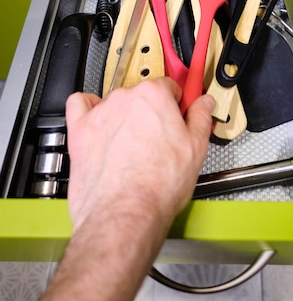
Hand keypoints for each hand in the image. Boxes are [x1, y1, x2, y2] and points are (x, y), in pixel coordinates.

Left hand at [65, 78, 213, 233]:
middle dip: (151, 114)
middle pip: (142, 95)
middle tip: (159, 139)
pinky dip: (89, 109)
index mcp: (154, 96)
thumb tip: (204, 104)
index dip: (176, 105)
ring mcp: (100, 113)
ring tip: (131, 146)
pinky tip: (99, 122)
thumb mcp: (196, 148)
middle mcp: (125, 98)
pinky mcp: (79, 130)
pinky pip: (80, 105)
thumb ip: (201, 118)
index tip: (178, 116)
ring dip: (124, 117)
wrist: (126, 214)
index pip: (169, 87)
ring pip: (115, 103)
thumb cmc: (158, 186)